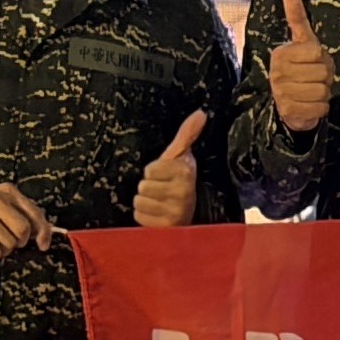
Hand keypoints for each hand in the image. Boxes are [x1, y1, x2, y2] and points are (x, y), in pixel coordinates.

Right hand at [0, 184, 53, 256]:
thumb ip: (20, 213)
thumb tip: (43, 233)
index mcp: (7, 192)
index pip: (35, 213)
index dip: (44, 232)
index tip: (43, 244)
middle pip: (24, 230)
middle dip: (20, 241)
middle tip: (10, 241)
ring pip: (9, 243)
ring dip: (4, 249)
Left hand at [132, 112, 206, 229]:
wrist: (188, 213)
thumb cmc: (178, 182)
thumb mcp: (180, 157)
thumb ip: (187, 134)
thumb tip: (200, 113)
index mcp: (185, 172)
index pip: (149, 170)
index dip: (153, 172)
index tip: (165, 176)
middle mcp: (183, 192)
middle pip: (143, 186)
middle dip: (149, 188)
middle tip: (162, 191)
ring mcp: (176, 211)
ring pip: (139, 202)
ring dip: (146, 202)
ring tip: (159, 203)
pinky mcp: (167, 227)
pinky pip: (139, 216)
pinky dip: (145, 216)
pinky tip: (157, 215)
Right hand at [268, 0, 333, 134]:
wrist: (290, 103)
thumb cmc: (301, 68)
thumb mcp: (301, 43)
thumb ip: (297, 19)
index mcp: (281, 54)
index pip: (317, 52)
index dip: (322, 58)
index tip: (313, 61)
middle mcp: (277, 73)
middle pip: (322, 72)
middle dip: (325, 77)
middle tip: (314, 78)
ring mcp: (281, 93)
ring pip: (322, 91)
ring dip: (324, 93)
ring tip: (312, 91)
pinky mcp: (289, 112)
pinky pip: (320, 108)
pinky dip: (321, 108)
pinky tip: (310, 104)